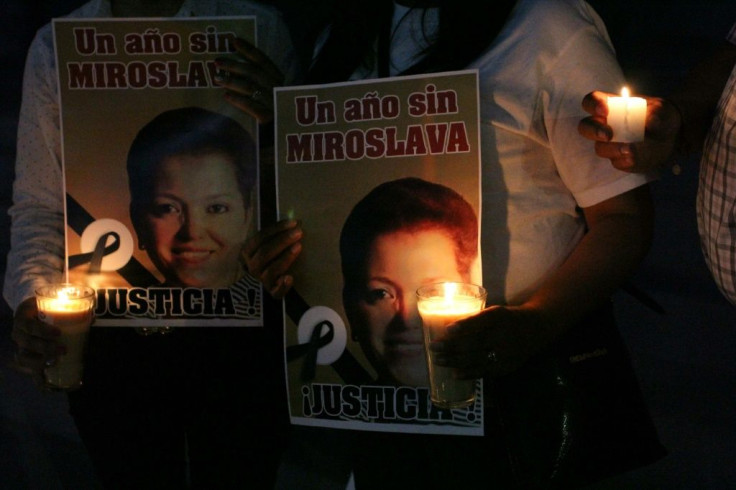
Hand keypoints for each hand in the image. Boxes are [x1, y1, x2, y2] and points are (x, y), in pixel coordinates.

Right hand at [8, 296, 64, 387]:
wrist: (31, 315)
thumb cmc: (45, 310)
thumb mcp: (53, 306)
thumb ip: (71, 311)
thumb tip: (94, 320)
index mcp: (23, 318)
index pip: (29, 326)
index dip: (42, 331)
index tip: (58, 333)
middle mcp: (18, 334)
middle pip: (26, 344)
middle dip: (44, 348)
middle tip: (62, 349)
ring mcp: (20, 347)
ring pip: (23, 359)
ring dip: (39, 363)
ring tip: (55, 362)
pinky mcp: (26, 360)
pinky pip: (27, 371)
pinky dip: (38, 380)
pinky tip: (48, 386)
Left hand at [214, 37, 284, 123]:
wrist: (282, 136)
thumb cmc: (272, 112)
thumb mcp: (269, 93)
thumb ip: (257, 81)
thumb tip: (233, 68)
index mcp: (279, 79)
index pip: (263, 60)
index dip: (248, 49)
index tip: (234, 41)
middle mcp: (277, 88)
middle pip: (254, 72)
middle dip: (234, 65)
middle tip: (217, 61)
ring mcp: (273, 103)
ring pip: (250, 87)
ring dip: (232, 81)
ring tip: (217, 78)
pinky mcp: (268, 118)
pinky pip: (250, 106)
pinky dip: (237, 99)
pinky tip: (226, 96)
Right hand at [242, 219, 302, 298]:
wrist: (274, 278)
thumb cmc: (273, 255)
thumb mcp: (269, 243)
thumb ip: (276, 235)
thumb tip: (295, 222)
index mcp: (248, 252)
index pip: (260, 238)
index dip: (277, 229)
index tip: (293, 223)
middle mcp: (252, 267)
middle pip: (265, 253)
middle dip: (283, 241)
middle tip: (299, 232)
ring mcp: (262, 280)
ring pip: (271, 270)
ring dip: (285, 257)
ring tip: (299, 246)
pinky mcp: (273, 292)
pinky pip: (276, 292)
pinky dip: (283, 286)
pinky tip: (290, 278)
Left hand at [429, 305, 547, 379]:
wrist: (536, 329)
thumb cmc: (507, 318)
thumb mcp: (495, 311)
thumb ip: (476, 319)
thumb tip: (447, 327)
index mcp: (500, 317)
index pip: (481, 321)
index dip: (464, 326)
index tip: (446, 329)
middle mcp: (503, 335)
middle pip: (475, 343)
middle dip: (452, 347)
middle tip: (433, 347)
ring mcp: (505, 353)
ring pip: (476, 359)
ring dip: (455, 361)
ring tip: (438, 361)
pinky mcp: (506, 367)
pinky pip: (484, 371)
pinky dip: (468, 373)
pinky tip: (454, 374)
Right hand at [578, 90, 681, 172]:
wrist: (673, 135)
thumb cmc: (662, 115)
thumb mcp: (661, 109)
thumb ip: (654, 114)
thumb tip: (647, 125)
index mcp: (611, 106)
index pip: (591, 101)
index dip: (593, 105)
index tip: (604, 111)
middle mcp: (605, 125)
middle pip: (585, 127)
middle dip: (594, 131)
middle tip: (608, 135)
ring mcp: (610, 144)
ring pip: (600, 148)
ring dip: (612, 149)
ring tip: (629, 149)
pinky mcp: (619, 159)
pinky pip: (617, 163)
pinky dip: (625, 161)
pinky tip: (635, 158)